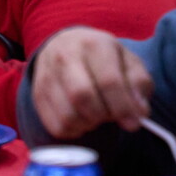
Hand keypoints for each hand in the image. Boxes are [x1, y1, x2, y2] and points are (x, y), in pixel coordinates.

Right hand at [30, 26, 152, 138]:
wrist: (67, 45)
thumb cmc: (104, 59)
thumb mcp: (129, 63)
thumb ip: (138, 85)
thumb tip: (136, 113)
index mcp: (93, 44)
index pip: (108, 81)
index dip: (123, 107)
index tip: (134, 123)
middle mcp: (65, 56)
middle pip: (82, 97)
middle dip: (103, 115)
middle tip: (111, 115)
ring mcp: (47, 75)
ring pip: (67, 115)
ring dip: (88, 125)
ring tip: (96, 115)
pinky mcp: (37, 94)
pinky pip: (56, 126)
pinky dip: (74, 131)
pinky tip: (82, 119)